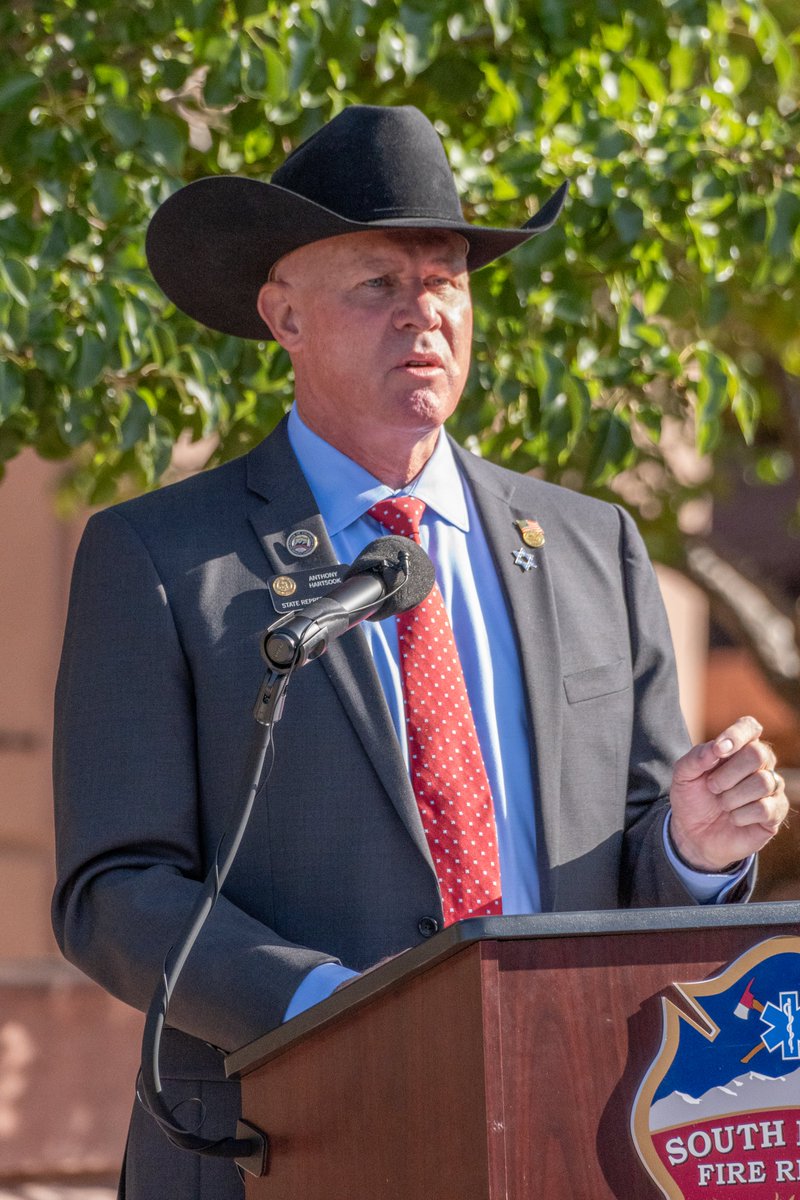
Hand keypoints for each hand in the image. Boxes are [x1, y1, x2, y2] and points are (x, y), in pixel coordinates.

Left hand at [669, 715, 787, 872]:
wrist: (693, 834)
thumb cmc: (692, 798)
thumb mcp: (683, 776)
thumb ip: (696, 758)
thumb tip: (716, 748)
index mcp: (738, 748)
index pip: (749, 727)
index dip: (736, 735)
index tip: (719, 751)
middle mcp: (760, 764)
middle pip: (758, 754)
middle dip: (728, 774)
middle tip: (713, 787)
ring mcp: (771, 788)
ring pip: (763, 782)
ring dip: (733, 797)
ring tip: (722, 804)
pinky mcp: (775, 813)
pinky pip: (766, 808)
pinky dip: (741, 815)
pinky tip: (733, 818)